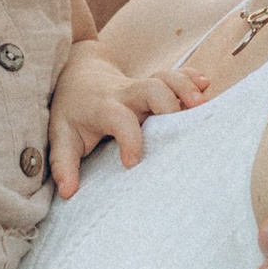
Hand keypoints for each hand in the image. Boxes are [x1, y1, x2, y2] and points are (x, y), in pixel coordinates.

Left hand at [48, 45, 209, 194]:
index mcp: (103, 107)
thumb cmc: (72, 112)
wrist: (79, 75)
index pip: (118, 118)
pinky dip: (191, 79)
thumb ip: (63, 164)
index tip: (133, 163)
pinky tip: (206, 85)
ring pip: (166, 78)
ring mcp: (142, 87)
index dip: (129, 138)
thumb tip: (68, 193)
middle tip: (183, 125)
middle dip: (168, 102)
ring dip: (185, 88)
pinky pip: (176, 75)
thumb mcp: (61, 136)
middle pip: (150, 88)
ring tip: (201, 105)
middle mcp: (126, 94)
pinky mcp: (155, 83)